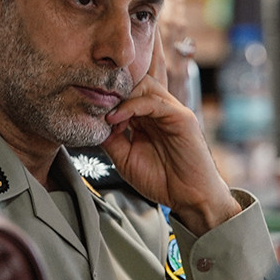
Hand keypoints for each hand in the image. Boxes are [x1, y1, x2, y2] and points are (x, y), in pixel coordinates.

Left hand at [102, 32, 239, 234]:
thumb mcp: (125, 159)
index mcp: (147, 118)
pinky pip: (153, 101)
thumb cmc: (163, 180)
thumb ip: (111, 140)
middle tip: (95, 106)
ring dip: (120, 96)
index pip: (127, 92)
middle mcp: (159, 110)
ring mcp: (171, 111)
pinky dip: (131, 106)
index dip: (107, 96)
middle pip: (135, 81)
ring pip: (144, 85)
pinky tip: (116, 119)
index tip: (89, 109)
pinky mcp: (181, 117)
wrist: (190, 198)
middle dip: (112, 90)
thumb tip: (92, 125)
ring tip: (106, 115)